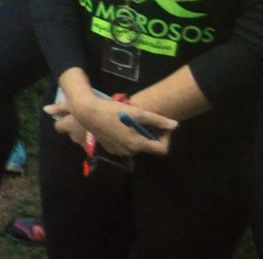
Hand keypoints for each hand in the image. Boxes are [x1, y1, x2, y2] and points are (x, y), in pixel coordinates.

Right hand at [46, 91, 173, 158]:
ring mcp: (118, 151)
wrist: (86, 112)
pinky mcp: (110, 148)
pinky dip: (126, 137)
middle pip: (148, 146)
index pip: (162, 149)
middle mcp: (129, 151)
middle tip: (144, 120)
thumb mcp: (136, 112)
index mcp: (137, 144)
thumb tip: (176, 126)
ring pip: (136, 146)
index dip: (166, 138)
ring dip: (138, 136)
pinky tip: (119, 125)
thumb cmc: (112, 111)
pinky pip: (125, 146)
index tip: (162, 127)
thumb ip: (157, 120)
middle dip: (150, 134)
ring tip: (131, 121)